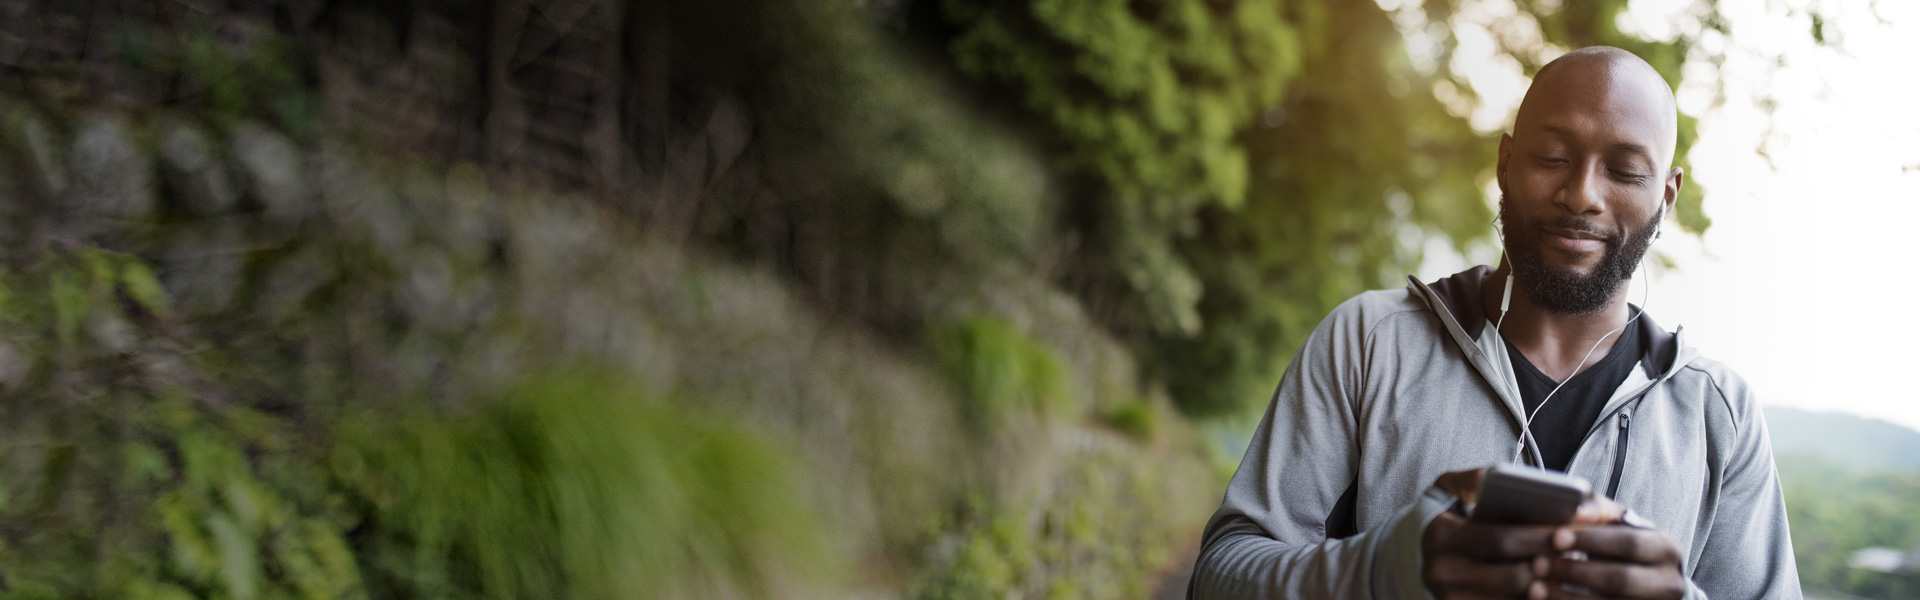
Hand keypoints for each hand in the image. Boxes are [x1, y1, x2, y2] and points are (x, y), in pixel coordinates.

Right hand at [1422, 468, 1663, 598]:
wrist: (1413, 555)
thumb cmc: (1444, 518)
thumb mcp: (1447, 490)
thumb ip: (1473, 479)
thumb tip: (1499, 478)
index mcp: (1440, 537)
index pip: (1501, 538)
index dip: (1541, 535)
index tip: (1574, 529)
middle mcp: (1441, 574)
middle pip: (1515, 575)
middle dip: (1555, 563)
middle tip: (1586, 553)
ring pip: (1516, 599)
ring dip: (1551, 588)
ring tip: (1577, 571)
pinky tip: (1555, 590)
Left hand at [1531, 526, 1685, 599]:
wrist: (1649, 580)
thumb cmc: (1624, 544)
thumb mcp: (1620, 525)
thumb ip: (1598, 512)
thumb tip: (1573, 508)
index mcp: (1665, 548)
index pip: (1629, 543)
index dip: (1591, 540)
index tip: (1556, 537)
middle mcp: (1667, 582)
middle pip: (1621, 579)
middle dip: (1576, 572)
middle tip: (1538, 564)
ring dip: (1567, 597)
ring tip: (1535, 588)